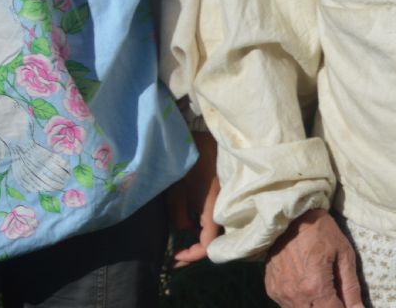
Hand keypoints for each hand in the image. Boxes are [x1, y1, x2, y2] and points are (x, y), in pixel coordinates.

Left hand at [168, 129, 220, 266]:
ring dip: (195, 238)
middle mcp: (221, 208)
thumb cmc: (189, 161)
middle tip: (174, 256)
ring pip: (211, 230)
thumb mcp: (176, 190)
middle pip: (211, 240)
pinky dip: (198, 226)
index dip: (191, 256)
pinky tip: (187, 225)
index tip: (174, 257)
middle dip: (192, 250)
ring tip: (178, 242)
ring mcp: (221, 202)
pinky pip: (210, 218)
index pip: (207, 245)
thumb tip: (184, 230)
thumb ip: (179, 214)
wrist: (204, 136)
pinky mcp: (218, 195)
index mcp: (212, 209)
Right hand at [264, 209, 363, 307]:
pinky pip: (288, 304)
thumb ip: (351, 287)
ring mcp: (280, 294)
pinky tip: (307, 287)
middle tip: (337, 296)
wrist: (290, 217)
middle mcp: (295, 296)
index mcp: (316, 288)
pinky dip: (300, 301)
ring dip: (314, 306)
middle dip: (330, 307)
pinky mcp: (271, 290)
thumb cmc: (322, 232)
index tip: (349, 305)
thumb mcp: (344, 255)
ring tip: (323, 289)